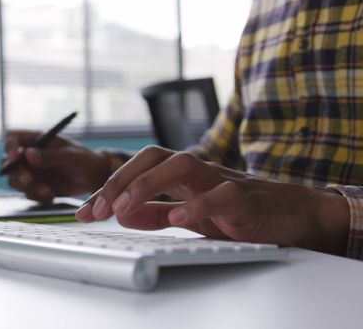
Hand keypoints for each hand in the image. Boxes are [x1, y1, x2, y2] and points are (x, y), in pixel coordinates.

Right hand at [1, 130, 109, 202]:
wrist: (92, 178)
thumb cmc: (83, 160)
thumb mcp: (69, 157)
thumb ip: (49, 156)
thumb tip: (28, 154)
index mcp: (36, 139)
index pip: (13, 138)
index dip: (9, 147)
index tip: (15, 158)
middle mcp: (28, 155)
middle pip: (8, 162)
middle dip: (17, 173)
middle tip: (29, 180)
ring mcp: (30, 171)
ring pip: (14, 180)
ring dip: (28, 188)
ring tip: (48, 192)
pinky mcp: (34, 186)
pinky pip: (26, 193)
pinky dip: (37, 196)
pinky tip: (52, 196)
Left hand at [76, 146, 349, 254]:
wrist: (291, 214)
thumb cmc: (237, 212)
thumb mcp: (187, 215)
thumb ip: (155, 214)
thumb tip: (120, 214)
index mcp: (180, 175)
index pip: (137, 170)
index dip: (108, 188)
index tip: (84, 212)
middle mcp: (197, 171)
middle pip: (154, 157)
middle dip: (120, 180)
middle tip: (97, 209)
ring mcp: (222, 180)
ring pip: (183, 166)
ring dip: (148, 185)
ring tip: (123, 208)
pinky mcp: (246, 198)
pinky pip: (221, 195)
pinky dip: (198, 205)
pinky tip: (177, 217)